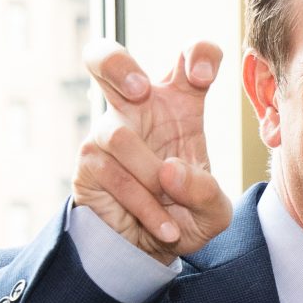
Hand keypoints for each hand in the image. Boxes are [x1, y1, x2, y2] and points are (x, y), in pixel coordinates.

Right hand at [75, 37, 231, 263]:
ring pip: (118, 134)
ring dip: (151, 176)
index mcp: (181, 104)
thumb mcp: (214, 212)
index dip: (198, 53)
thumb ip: (205, 192)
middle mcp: (139, 108)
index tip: (203, 77)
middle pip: (108, 59)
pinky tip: (165, 228)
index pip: (189, 57)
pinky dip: (145, 206)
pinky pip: (113, 175)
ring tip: (173, 208)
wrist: (150, 249)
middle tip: (140, 90)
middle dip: (116, 64)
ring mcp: (109, 131)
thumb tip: (170, 171)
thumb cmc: (186, 215)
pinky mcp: (89, 160)